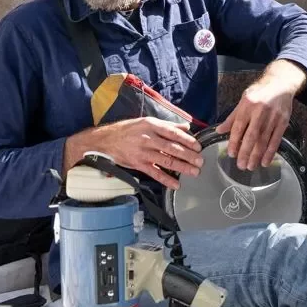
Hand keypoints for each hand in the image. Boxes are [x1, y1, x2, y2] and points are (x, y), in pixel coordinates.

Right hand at [70, 117, 201, 190]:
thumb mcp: (147, 122)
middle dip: (188, 156)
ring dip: (182, 167)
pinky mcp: (138, 165)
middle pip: (172, 148)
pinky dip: (166, 180)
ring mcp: (143, 153)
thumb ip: (167, 125)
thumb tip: (186, 126)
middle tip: (200, 161)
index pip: (173, 133)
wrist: (106, 140)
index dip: (187, 140)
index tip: (198, 146)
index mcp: (152, 125)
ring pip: (166, 161)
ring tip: (194, 172)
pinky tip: (176, 184)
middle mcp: (148, 139)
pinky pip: (155, 173)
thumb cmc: (128, 130)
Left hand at [220, 60, 306, 170]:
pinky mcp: (283, 121)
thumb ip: (232, 117)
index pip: (239, 126)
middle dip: (245, 152)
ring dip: (257, 155)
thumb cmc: (260, 91)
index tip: (231, 153)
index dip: (234, 141)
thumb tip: (219, 130)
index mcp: (248, 104)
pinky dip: (271, 152)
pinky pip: (276, 140)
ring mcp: (273, 117)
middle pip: (252, 136)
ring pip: (264, 140)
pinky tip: (265, 161)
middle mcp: (260, 111)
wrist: (281, 82)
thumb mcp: (243, 99)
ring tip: (251, 166)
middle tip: (241, 165)